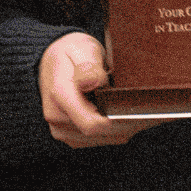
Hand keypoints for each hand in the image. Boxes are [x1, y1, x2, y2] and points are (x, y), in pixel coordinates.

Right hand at [38, 32, 155, 147]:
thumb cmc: (72, 53)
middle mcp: (56, 117)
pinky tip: (118, 114)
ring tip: (127, 107)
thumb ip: (89, 67)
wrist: (52, 61)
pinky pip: (96, 140)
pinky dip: (112, 131)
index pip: (91, 125)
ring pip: (101, 140)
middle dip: (122, 122)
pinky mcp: (68, 135)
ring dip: (118, 128)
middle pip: (100, 134)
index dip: (116, 121)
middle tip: (138, 105)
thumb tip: (96, 82)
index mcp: (60, 95)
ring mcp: (60, 129)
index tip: (132, 109)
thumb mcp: (82, 49)